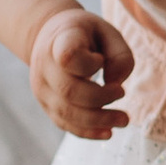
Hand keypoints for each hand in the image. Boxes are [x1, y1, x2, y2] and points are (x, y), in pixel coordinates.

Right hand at [28, 3, 134, 138]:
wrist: (51, 38)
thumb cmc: (84, 35)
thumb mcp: (107, 32)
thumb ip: (120, 55)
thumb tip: (115, 83)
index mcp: (60, 41)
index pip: (68, 57)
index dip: (88, 64)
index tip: (100, 60)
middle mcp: (45, 66)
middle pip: (69, 91)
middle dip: (101, 99)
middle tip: (123, 93)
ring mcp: (42, 88)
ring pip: (66, 113)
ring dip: (98, 120)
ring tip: (123, 120)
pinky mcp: (46, 105)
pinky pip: (64, 124)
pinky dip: (87, 131)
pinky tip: (107, 132)